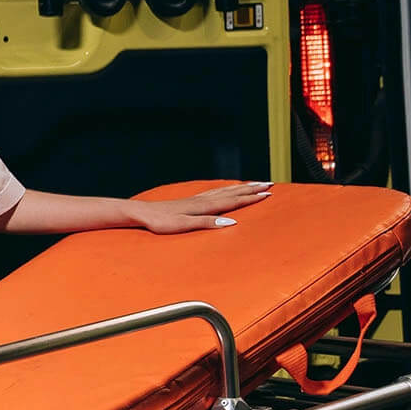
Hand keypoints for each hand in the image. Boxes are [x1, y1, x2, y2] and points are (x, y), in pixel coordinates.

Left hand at [135, 182, 271, 233]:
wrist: (141, 213)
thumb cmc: (160, 222)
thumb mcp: (184, 225)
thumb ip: (207, 223)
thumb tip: (232, 222)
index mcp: (204, 207)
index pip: (233, 201)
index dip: (251, 198)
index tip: (268, 194)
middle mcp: (202, 200)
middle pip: (232, 192)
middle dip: (251, 189)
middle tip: (269, 184)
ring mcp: (196, 199)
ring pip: (224, 190)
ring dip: (240, 187)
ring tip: (254, 184)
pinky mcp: (189, 201)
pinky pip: (214, 192)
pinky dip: (225, 189)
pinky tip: (226, 189)